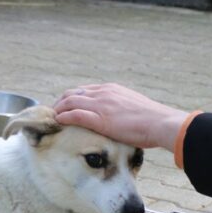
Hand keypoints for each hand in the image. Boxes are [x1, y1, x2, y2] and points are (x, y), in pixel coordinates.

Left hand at [53, 83, 190, 150]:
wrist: (159, 122)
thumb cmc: (151, 120)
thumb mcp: (134, 107)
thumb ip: (122, 108)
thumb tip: (121, 118)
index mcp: (111, 89)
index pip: (84, 90)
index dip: (72, 98)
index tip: (66, 106)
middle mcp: (103, 93)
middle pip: (73, 93)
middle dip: (61, 103)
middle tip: (54, 113)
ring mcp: (100, 104)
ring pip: (70, 102)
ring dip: (58, 110)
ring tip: (52, 119)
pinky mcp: (99, 118)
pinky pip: (75, 115)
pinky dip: (63, 117)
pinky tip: (58, 122)